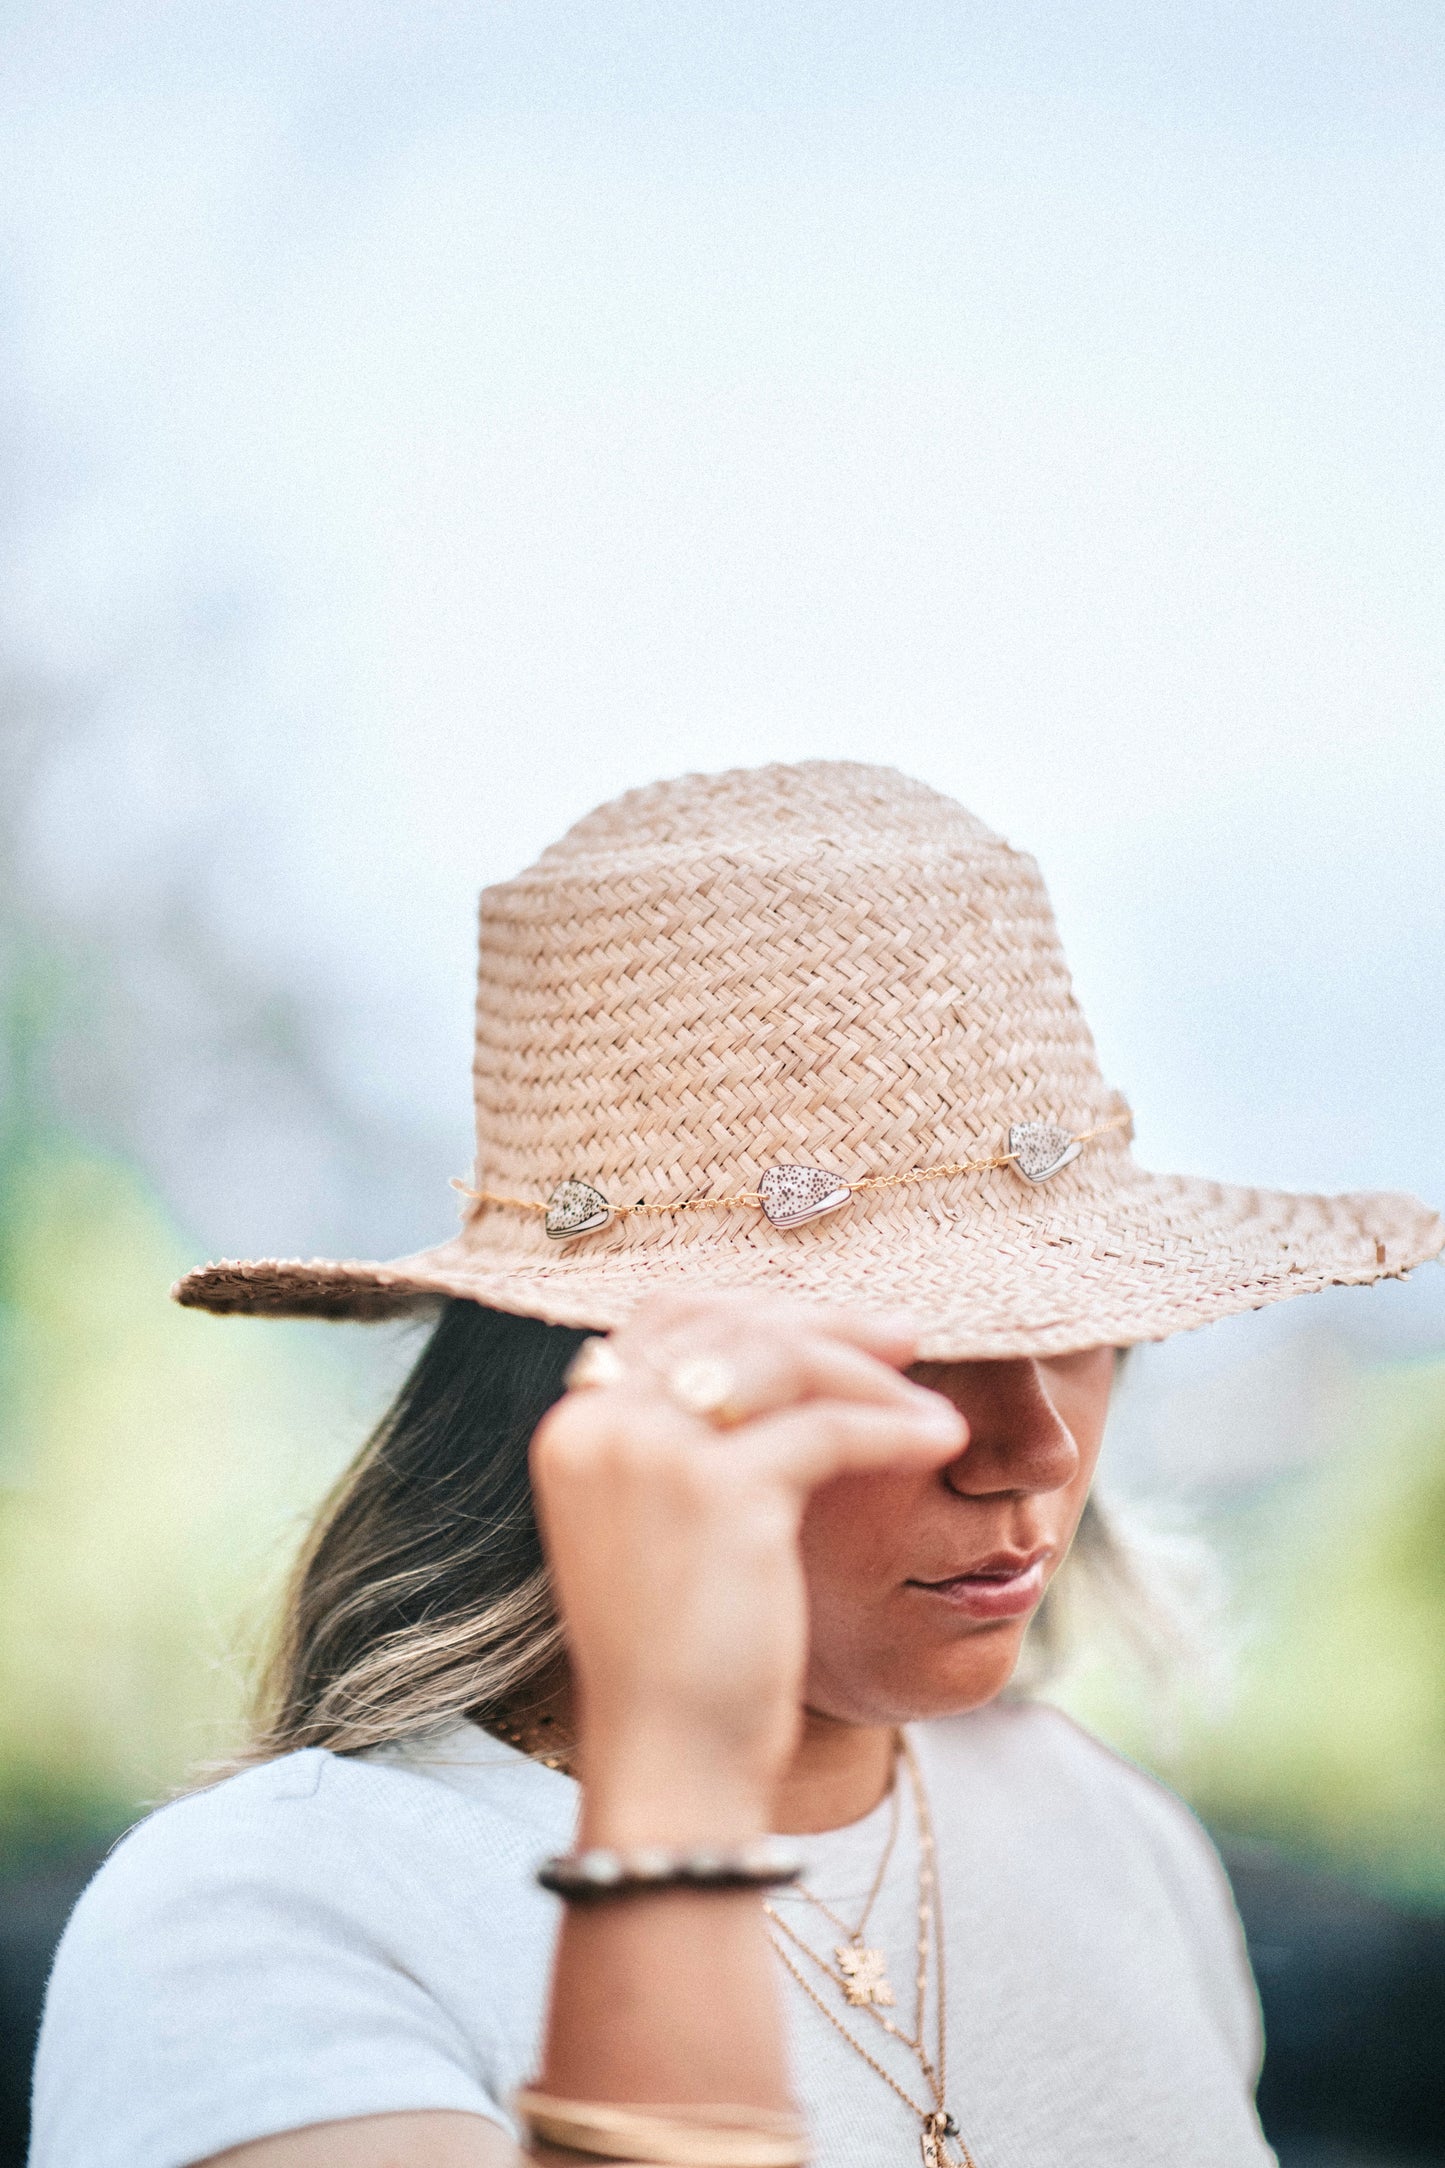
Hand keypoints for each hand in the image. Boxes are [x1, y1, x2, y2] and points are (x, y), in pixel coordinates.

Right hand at [529, 1292, 966, 1844]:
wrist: (669, 1760)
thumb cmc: (678, 1655)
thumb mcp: (660, 1525)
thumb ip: (686, 1443)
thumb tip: (773, 1362)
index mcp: (574, 1426)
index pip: (669, 1316)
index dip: (757, 1310)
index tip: (833, 1325)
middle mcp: (602, 1424)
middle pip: (731, 1323)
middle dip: (825, 1323)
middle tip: (906, 1338)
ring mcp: (655, 1451)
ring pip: (784, 1360)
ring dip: (869, 1372)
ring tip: (929, 1398)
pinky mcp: (723, 1491)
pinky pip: (828, 1429)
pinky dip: (893, 1428)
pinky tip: (941, 1441)